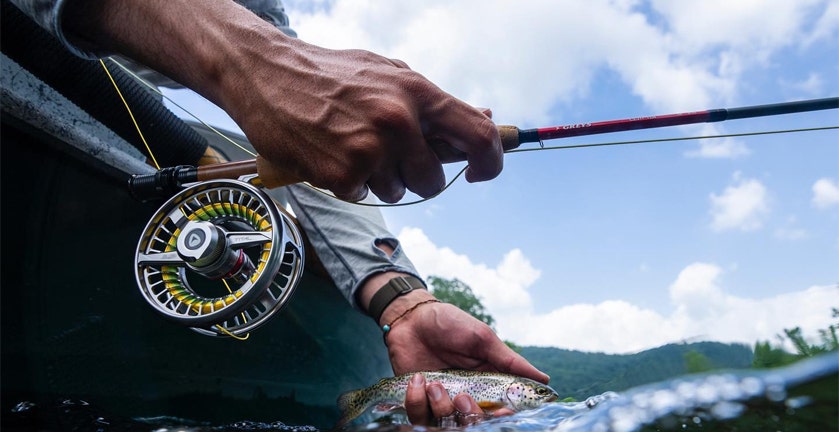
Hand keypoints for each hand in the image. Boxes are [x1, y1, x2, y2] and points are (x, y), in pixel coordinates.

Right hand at [66, 0, 502, 202]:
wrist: (266, 74)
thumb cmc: (330, 75)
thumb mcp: (388, 74)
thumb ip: (431, 104)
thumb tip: (482, 122)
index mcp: (417, 92)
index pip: (479, 136)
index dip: (490, 161)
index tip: (478, 172)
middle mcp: (399, 121)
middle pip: (434, 178)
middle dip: (416, 177)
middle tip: (390, 158)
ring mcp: (371, 150)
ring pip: (397, 191)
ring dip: (380, 179)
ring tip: (351, 146)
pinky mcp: (343, 175)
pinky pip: (363, 195)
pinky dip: (350, 183)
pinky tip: (331, 155)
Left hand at [376, 290, 548, 424]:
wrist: (410, 318)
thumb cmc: (449, 323)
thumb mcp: (482, 338)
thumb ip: (509, 361)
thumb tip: (544, 379)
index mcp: (487, 381)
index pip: (502, 409)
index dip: (503, 414)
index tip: (500, 412)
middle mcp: (467, 394)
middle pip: (476, 421)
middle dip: (469, 412)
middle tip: (461, 394)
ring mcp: (442, 399)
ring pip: (448, 422)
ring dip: (440, 405)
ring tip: (433, 382)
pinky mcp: (419, 400)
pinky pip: (421, 416)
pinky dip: (417, 400)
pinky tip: (418, 380)